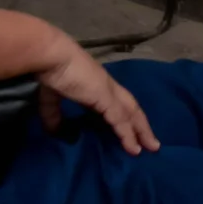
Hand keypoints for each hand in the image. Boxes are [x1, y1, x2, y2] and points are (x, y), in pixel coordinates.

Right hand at [37, 44, 160, 155]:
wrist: (50, 56)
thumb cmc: (51, 71)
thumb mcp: (51, 97)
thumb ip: (54, 114)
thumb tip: (54, 131)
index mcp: (96, 84)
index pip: (117, 102)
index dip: (125, 117)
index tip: (131, 132)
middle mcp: (107, 86)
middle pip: (131, 107)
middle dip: (141, 125)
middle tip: (151, 143)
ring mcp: (109, 90)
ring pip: (131, 113)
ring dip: (142, 131)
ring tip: (152, 148)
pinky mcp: (107, 97)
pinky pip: (121, 120)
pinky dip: (128, 135)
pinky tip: (134, 148)